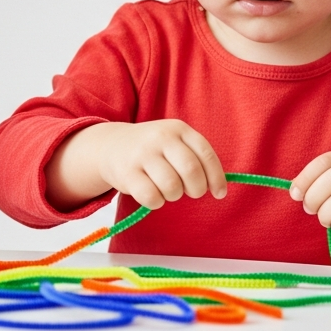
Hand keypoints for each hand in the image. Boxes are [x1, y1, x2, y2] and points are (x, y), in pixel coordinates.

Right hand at [88, 120, 227, 209]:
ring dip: (174, 195)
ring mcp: (142, 154)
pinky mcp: (127, 173)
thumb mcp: (174, 142)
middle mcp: (161, 138)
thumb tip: (219, 188)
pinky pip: (152, 197)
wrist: (111, 145)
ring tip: (168, 190)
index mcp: (178, 129)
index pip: (205, 154)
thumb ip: (195, 158)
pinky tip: (153, 194)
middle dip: (196, 189)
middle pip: (191, 171)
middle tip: (191, 192)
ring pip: (172, 187)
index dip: (216, 177)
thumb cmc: (153, 150)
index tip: (219, 193)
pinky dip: (157, 202)